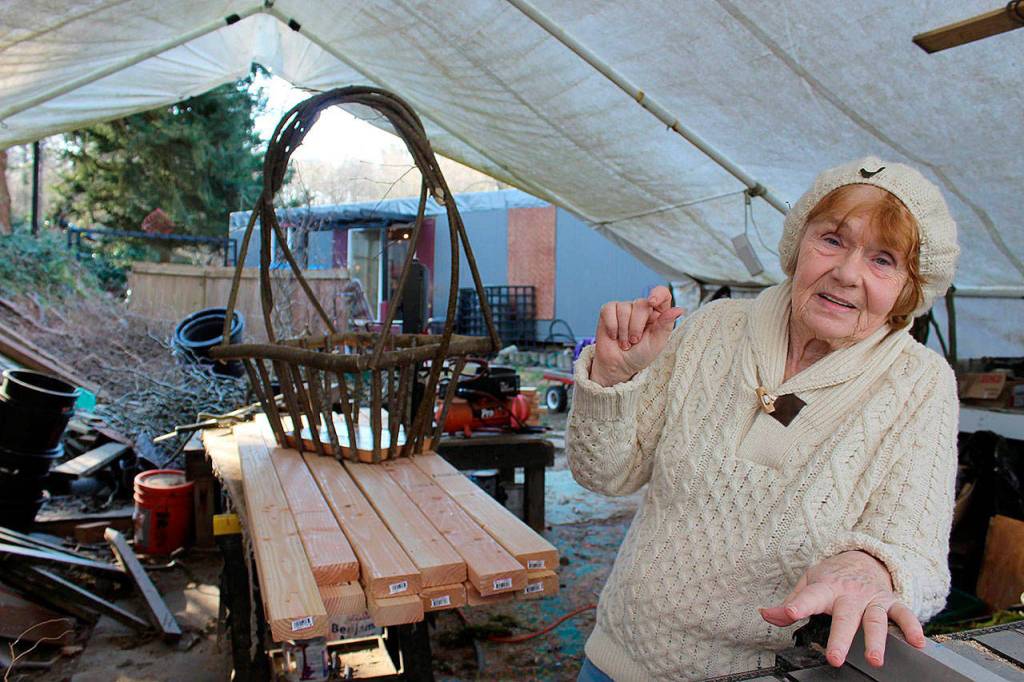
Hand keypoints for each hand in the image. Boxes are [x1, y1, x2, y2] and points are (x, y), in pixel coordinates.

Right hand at [590, 285, 683, 386]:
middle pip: (641, 304)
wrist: (618, 365)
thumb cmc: (640, 355)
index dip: (657, 294)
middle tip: (634, 341)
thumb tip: (678, 310)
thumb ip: (665, 325)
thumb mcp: (656, 343)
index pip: (662, 294)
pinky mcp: (608, 311)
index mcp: (658, 313)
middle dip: (636, 327)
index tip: (652, 303)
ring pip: (624, 308)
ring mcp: (625, 308)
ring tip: (624, 343)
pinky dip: (611, 326)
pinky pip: (609, 310)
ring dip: (623, 331)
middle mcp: (642, 308)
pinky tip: (613, 336)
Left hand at [759, 551, 924, 667]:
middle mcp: (850, 594)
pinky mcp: (891, 602)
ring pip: (874, 620)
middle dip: (840, 638)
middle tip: (835, 657)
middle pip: (845, 617)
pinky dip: (912, 627)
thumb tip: (767, 615)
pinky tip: (917, 642)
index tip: (789, 613)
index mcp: (826, 588)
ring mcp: (872, 598)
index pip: (809, 596)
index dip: (798, 604)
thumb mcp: (808, 583)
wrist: (865, 558)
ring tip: (875, 659)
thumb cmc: (833, 576)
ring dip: (875, 640)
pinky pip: (904, 614)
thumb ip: (790, 601)